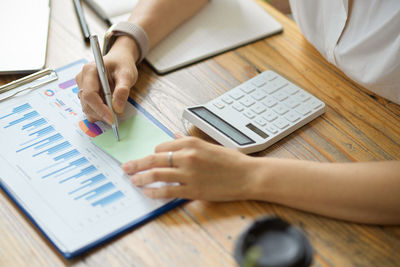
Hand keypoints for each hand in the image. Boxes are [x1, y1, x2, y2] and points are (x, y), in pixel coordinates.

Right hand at [75, 36, 138, 123]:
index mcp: (89, 70)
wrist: (119, 61)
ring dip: (101, 114)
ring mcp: (82, 87)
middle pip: (86, 104)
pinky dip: (100, 112)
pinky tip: (110, 107)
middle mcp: (82, 79)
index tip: (112, 118)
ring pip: (87, 109)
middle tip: (117, 117)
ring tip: (115, 107)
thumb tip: (117, 108)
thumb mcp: (127, 74)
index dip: (100, 109)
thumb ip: (123, 90)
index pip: (90, 94)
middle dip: (101, 114)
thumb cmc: (122, 65)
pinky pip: (90, 109)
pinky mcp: (85, 95)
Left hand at [121, 135, 259, 200]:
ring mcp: (188, 174)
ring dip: (142, 178)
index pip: (162, 147)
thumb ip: (189, 142)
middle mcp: (187, 156)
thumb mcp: (210, 145)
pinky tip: (148, 193)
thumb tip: (175, 138)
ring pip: (157, 174)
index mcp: (191, 143)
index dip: (153, 154)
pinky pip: (167, 191)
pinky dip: (155, 192)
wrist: (247, 175)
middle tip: (126, 168)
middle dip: (137, 164)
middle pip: (154, 159)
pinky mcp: (192, 189)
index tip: (149, 159)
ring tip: (133, 181)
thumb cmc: (232, 161)